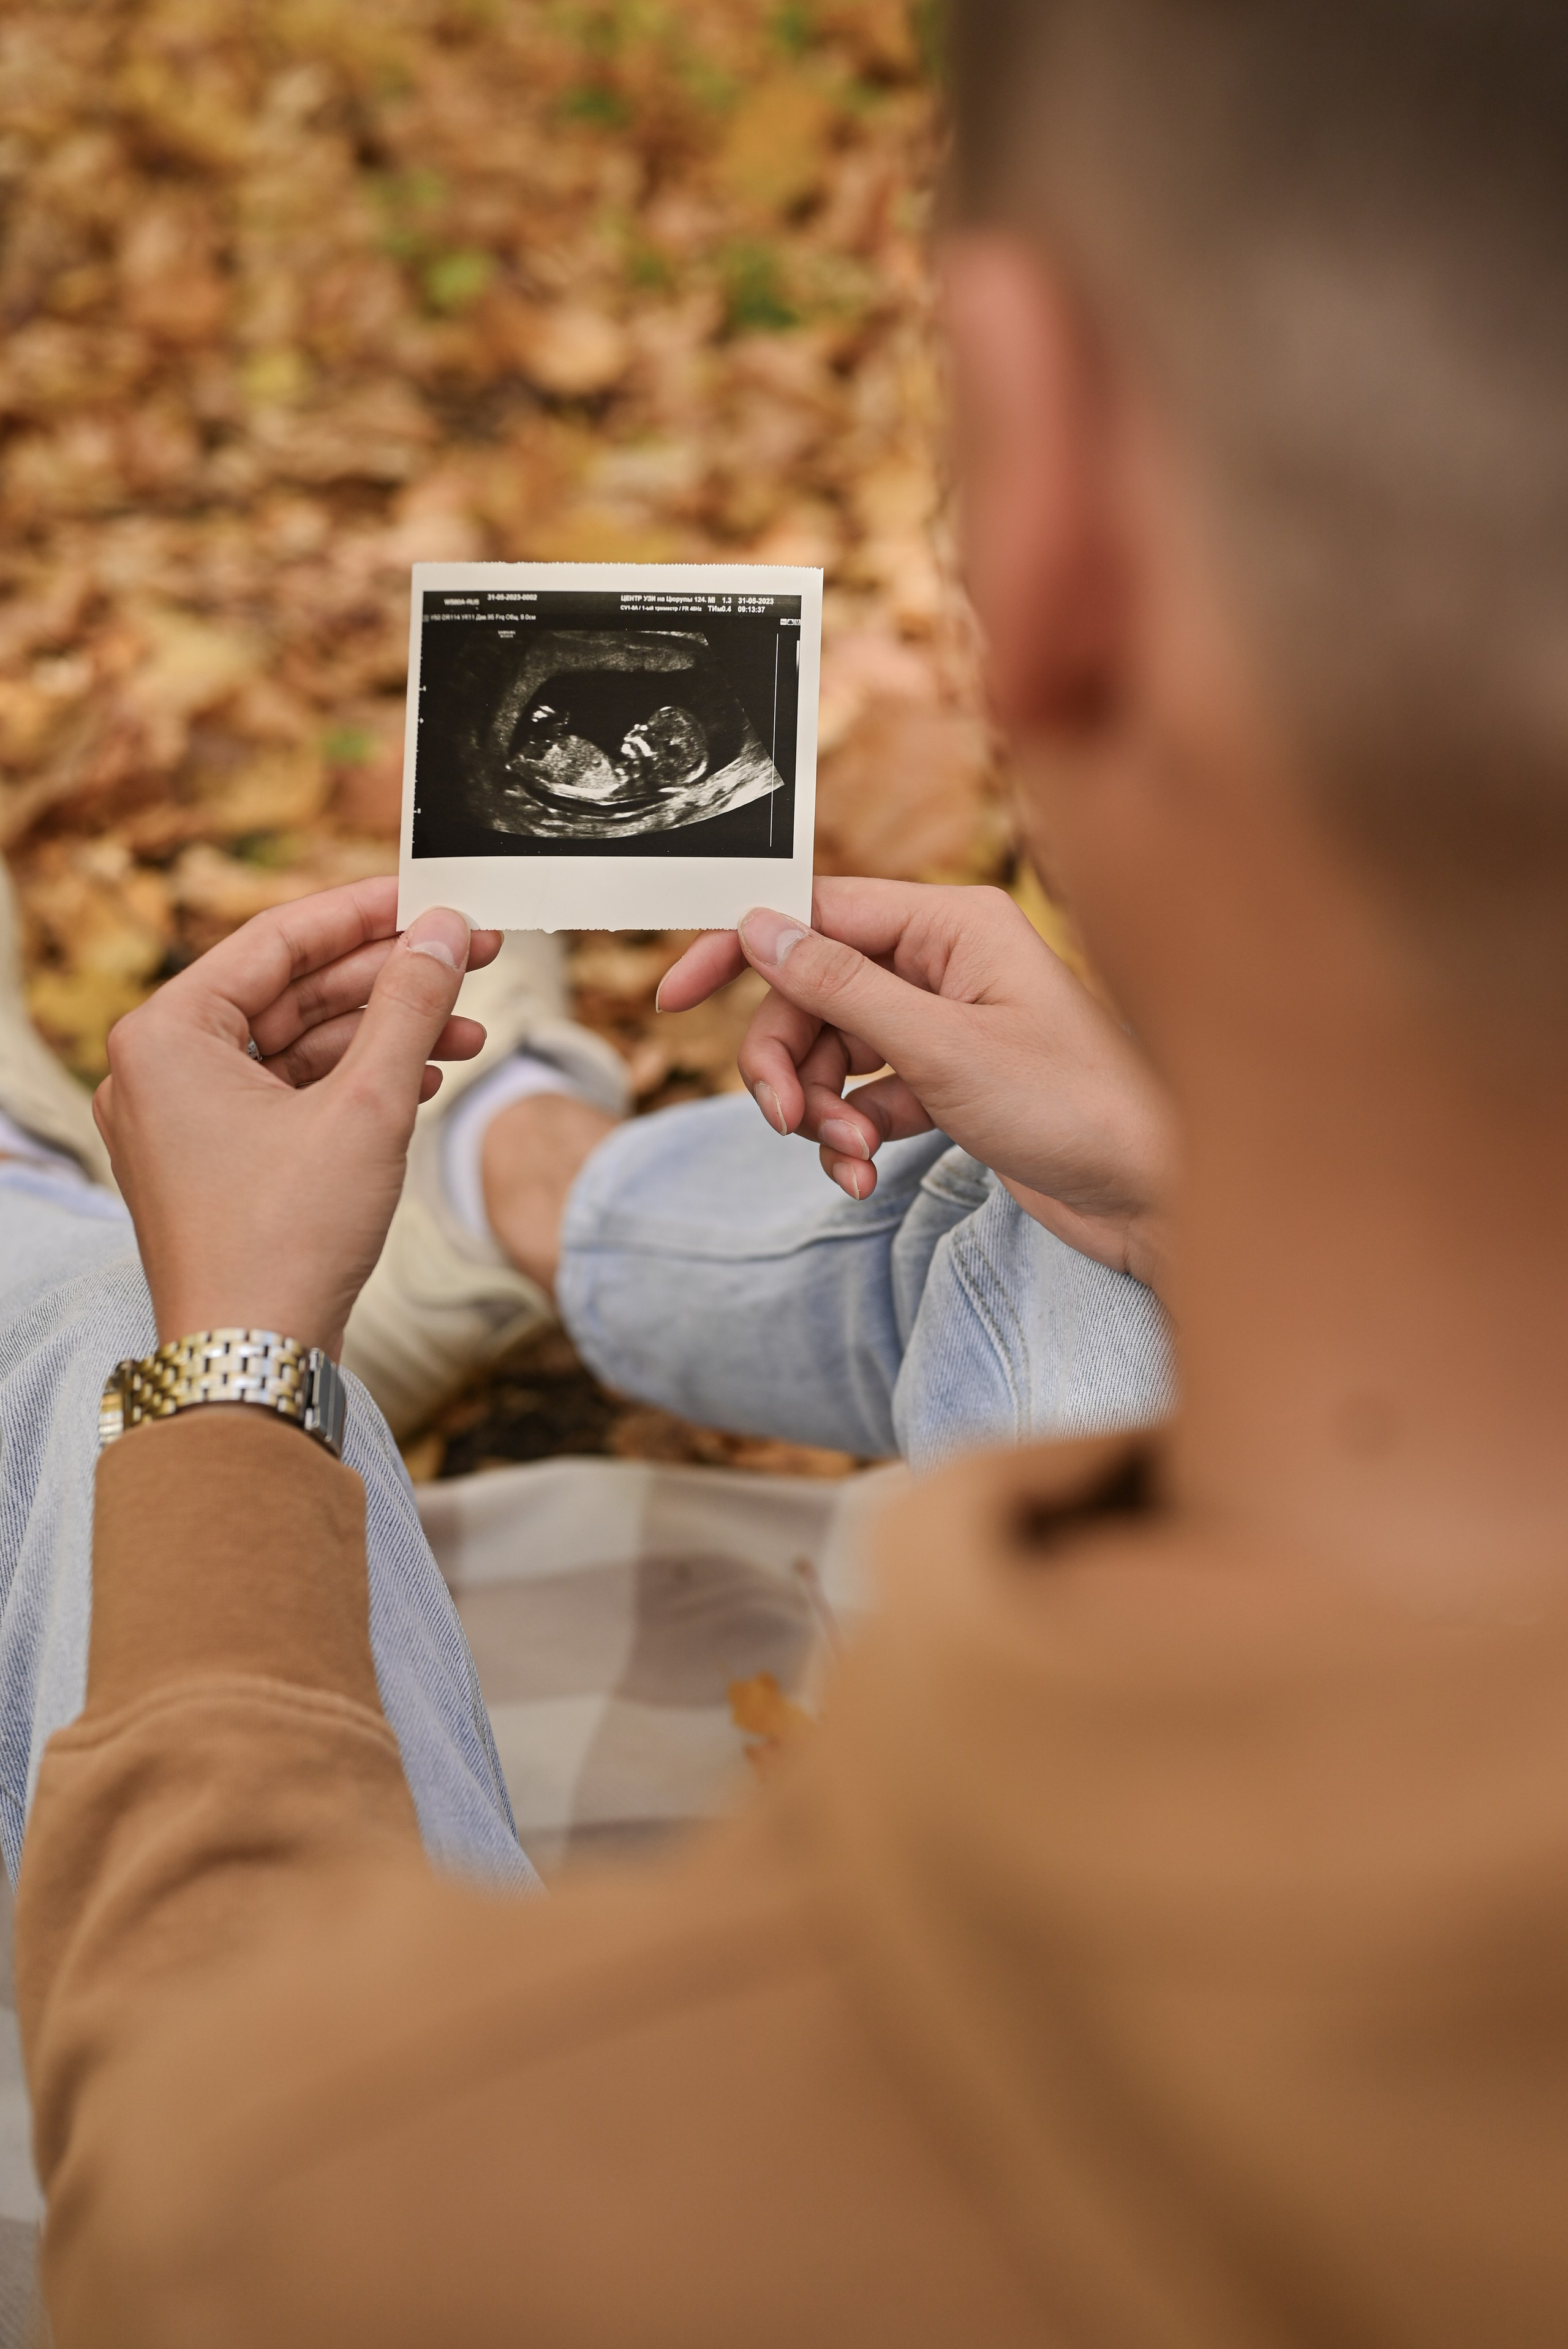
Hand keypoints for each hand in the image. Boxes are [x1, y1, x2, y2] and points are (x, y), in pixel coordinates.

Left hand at [93, 879, 500, 1356]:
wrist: (250, 1361)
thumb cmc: (286, 1238)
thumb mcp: (367, 1106)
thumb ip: (407, 1006)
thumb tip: (441, 931)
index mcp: (167, 1034)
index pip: (277, 939)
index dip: (366, 913)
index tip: (433, 896)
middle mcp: (160, 1068)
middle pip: (291, 990)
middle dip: (388, 980)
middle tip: (471, 957)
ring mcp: (185, 1119)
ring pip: (298, 1046)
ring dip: (385, 1034)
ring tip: (470, 1027)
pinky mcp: (216, 1162)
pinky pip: (290, 1094)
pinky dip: (356, 1083)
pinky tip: (425, 1075)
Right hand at [658, 879, 1175, 1292]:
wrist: (1158, 1197)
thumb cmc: (1081, 1109)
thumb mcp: (943, 1047)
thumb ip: (843, 987)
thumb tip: (760, 928)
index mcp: (951, 924)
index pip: (815, 911)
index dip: (740, 949)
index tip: (676, 996)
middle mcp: (946, 963)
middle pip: (811, 990)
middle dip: (784, 1059)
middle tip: (783, 1120)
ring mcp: (948, 1024)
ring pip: (832, 1050)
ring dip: (818, 1109)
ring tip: (849, 1159)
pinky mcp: (951, 1084)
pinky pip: (865, 1095)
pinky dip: (852, 1134)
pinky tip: (865, 1174)